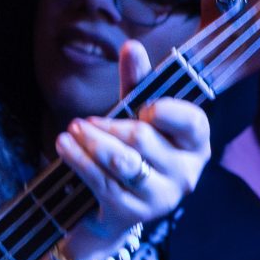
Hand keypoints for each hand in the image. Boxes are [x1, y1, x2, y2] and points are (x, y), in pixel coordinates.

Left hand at [55, 41, 211, 248]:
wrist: (112, 208)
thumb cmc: (131, 152)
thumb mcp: (135, 116)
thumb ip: (137, 83)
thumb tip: (131, 46)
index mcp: (195, 144)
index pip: (192, 121)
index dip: (166, 111)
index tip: (143, 107)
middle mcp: (186, 173)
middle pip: (144, 138)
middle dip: (109, 126)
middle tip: (83, 122)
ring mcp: (162, 197)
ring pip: (121, 161)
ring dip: (91, 142)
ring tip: (71, 132)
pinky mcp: (134, 213)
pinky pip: (102, 181)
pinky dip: (79, 160)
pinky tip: (64, 147)